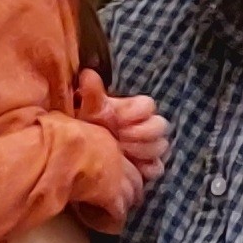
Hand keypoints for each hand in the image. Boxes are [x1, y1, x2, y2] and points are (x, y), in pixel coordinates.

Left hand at [76, 71, 169, 185]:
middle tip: (121, 138)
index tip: (118, 120)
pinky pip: (157, 168)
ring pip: (161, 146)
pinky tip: (130, 167)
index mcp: (131, 111)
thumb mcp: (86, 113)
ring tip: (121, 153)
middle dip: (142, 133)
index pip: (148, 105)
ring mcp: (146, 148)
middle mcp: (142, 127)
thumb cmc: (85, 131)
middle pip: (160, 125)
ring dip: (142, 150)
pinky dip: (146, 168)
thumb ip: (92, 96)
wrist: (81, 159)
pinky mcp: (146, 168)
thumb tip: (88, 74)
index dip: (136, 112)